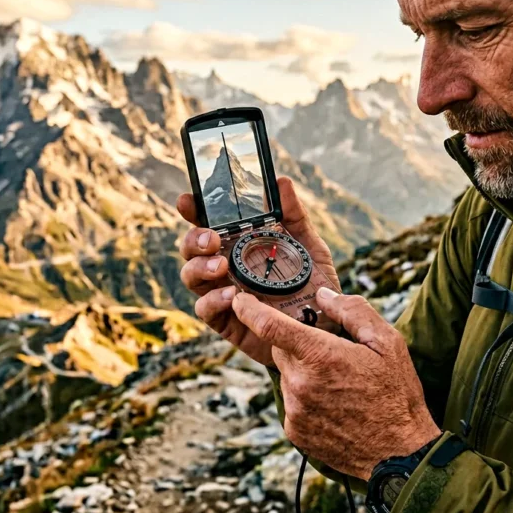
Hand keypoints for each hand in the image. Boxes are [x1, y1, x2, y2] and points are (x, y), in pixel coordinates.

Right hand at [175, 176, 338, 367]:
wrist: (325, 331)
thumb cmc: (313, 288)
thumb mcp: (308, 248)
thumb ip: (294, 217)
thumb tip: (281, 181)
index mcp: (239, 245)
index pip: (208, 223)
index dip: (192, 210)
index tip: (187, 201)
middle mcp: (225, 266)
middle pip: (192, 248)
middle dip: (194, 239)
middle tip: (212, 239)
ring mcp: (222, 293)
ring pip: (191, 276)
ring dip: (200, 267)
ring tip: (222, 267)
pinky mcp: (226, 321)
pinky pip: (205, 310)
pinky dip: (213, 300)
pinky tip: (232, 295)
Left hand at [231, 286, 440, 479]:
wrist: (400, 454)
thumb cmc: (396, 394)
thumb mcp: (386, 343)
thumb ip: (352, 311)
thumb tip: (322, 295)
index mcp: (320, 356)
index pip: (269, 326)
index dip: (249, 309)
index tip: (239, 299)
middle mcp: (300, 383)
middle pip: (280, 349)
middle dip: (298, 344)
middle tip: (329, 351)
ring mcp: (295, 410)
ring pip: (287, 376)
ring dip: (303, 372)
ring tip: (339, 384)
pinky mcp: (295, 431)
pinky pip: (292, 402)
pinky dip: (305, 397)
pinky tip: (334, 405)